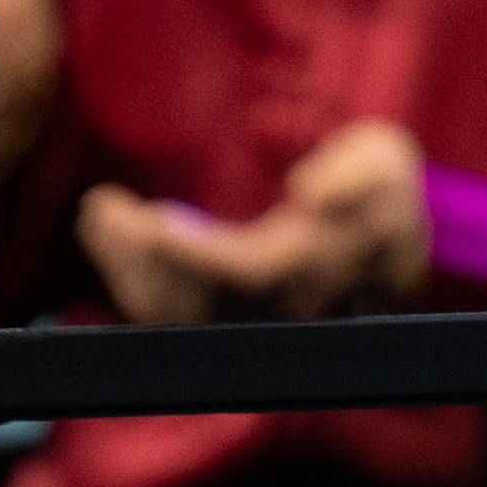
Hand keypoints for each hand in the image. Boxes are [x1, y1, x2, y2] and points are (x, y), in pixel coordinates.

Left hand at [86, 122, 427, 323]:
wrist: (388, 248)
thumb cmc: (377, 195)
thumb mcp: (383, 163)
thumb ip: (357, 173)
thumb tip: (308, 189)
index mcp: (306, 271)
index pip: (235, 273)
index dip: (186, 253)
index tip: (147, 219)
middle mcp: (269, 311)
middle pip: (189, 301)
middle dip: (137, 259)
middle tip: (98, 210)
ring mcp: (243, 323)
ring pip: (173, 314)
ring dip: (129, 270)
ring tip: (98, 219)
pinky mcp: (224, 320)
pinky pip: (170, 315)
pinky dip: (138, 284)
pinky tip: (117, 245)